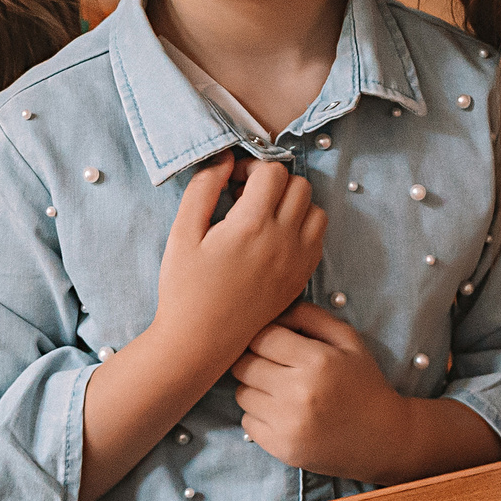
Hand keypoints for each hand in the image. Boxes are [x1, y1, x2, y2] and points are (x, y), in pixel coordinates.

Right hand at [152, 151, 325, 352]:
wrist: (200, 342)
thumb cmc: (184, 289)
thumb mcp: (182, 233)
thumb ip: (203, 188)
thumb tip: (226, 159)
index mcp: (252, 226)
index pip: (272, 171)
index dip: (250, 168)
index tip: (231, 184)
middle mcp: (283, 241)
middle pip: (299, 185)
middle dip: (273, 182)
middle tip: (245, 199)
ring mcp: (297, 261)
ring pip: (315, 209)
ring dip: (292, 203)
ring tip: (262, 217)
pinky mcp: (301, 278)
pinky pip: (318, 237)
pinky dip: (302, 227)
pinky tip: (274, 239)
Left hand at [231, 303, 409, 480]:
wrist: (384, 439)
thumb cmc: (363, 384)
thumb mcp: (348, 340)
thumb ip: (310, 316)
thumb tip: (274, 309)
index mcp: (317, 361)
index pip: (262, 337)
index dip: (265, 336)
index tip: (275, 342)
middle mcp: (298, 393)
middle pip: (244, 365)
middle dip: (255, 360)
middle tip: (274, 365)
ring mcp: (288, 424)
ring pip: (241, 393)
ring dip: (255, 388)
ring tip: (281, 391)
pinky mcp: (281, 448)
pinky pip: (247, 422)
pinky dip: (258, 415)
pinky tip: (283, 414)